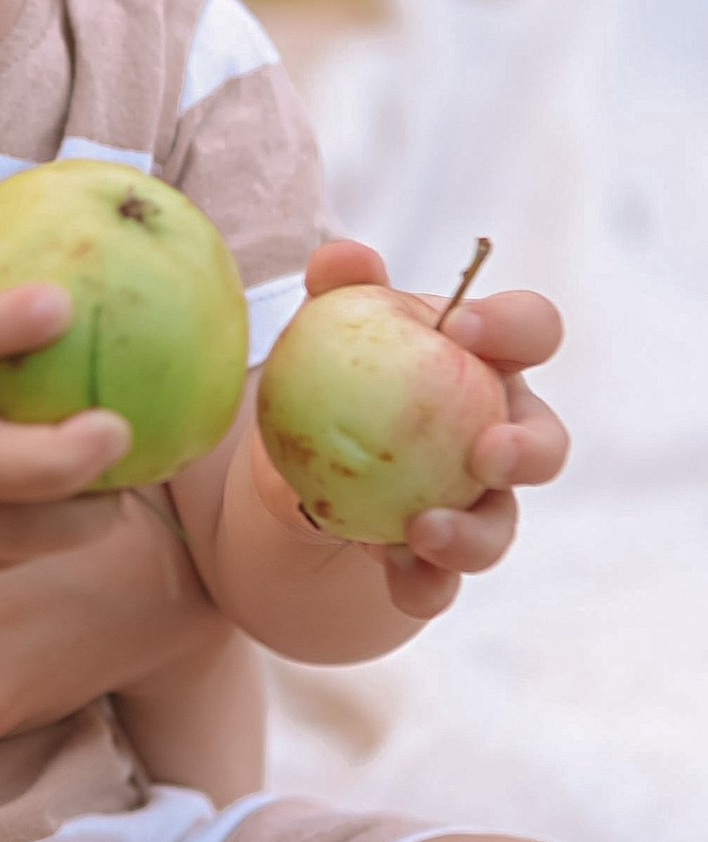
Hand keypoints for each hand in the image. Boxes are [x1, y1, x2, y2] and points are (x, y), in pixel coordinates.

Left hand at [286, 240, 567, 622]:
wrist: (297, 466)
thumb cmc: (333, 371)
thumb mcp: (327, 326)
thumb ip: (337, 286)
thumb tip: (344, 259)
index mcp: (487, 362)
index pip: (531, 331)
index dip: (514, 327)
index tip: (464, 328)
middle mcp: (499, 434)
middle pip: (545, 444)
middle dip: (529, 450)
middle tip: (487, 452)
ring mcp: (475, 504)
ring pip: (499, 525)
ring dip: (471, 534)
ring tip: (425, 531)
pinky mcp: (435, 559)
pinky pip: (440, 580)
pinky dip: (422, 581)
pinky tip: (397, 573)